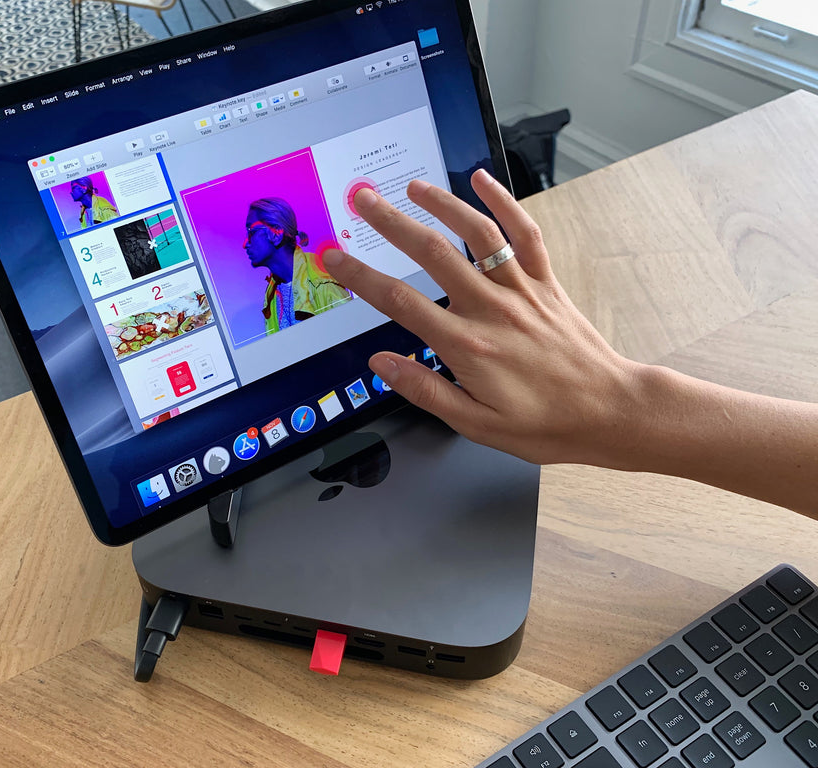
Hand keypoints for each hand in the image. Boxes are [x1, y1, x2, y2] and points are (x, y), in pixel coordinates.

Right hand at [323, 170, 644, 466]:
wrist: (609, 412)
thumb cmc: (546, 424)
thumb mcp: (475, 424)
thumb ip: (424, 389)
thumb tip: (382, 363)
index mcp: (466, 345)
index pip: (400, 301)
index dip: (361, 276)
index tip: (336, 258)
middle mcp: (491, 308)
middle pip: (431, 252)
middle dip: (390, 222)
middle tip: (362, 200)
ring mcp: (520, 290)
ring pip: (475, 233)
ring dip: (440, 203)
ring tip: (411, 187)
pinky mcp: (545, 284)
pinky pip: (524, 234)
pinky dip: (503, 202)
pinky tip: (481, 179)